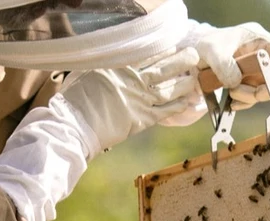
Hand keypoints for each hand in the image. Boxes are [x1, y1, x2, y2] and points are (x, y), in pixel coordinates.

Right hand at [56, 48, 202, 153]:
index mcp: (118, 65)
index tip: (172, 47)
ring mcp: (139, 99)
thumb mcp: (88, 71)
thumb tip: (116, 59)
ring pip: (168, 89)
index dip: (163, 50)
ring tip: (195, 78)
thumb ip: (107, 65)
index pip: (147, 54)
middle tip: (193, 56)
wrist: (74, 125)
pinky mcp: (142, 119)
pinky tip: (188, 101)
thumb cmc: (75, 99)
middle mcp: (132, 80)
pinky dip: (178, 105)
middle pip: (163, 68)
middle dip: (181, 61)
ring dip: (184, 83)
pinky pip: (165, 111)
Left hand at [191, 22, 269, 110]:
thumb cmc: (206, 43)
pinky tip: (233, 103)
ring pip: (265, 90)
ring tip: (232, 93)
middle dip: (264, 91)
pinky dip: (245, 102)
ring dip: (251, 97)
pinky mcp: (248, 81)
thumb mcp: (211, 50)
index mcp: (260, 40)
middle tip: (249, 95)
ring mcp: (256, 70)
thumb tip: (236, 82)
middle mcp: (263, 55)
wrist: (194, 52)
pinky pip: (253, 96)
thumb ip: (223, 64)